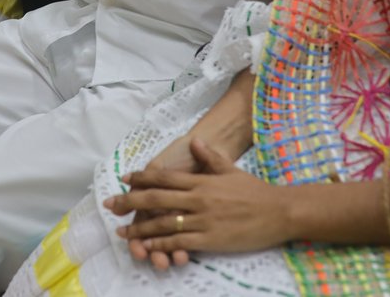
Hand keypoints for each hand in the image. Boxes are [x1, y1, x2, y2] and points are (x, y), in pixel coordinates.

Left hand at [105, 139, 293, 266]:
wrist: (278, 211)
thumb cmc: (254, 191)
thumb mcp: (230, 169)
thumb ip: (210, 157)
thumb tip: (195, 141)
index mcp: (201, 181)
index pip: (164, 178)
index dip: (142, 178)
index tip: (125, 178)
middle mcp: (198, 198)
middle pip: (156, 199)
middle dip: (130, 202)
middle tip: (111, 204)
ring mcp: (203, 220)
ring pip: (163, 224)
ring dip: (140, 229)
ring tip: (122, 233)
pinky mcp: (210, 239)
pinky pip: (179, 242)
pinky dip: (161, 245)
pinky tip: (148, 248)